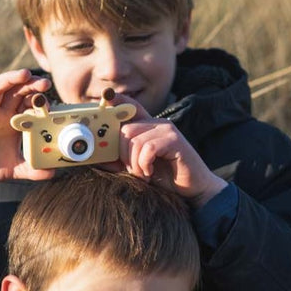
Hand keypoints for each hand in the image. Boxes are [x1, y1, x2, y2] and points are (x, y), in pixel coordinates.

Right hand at [0, 69, 54, 182]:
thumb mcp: (16, 169)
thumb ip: (33, 170)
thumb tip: (52, 173)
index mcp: (13, 121)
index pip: (29, 102)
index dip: (40, 99)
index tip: (51, 103)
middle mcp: (0, 113)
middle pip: (17, 90)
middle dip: (30, 84)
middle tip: (45, 82)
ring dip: (10, 79)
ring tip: (25, 74)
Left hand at [105, 93, 225, 206]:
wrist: (194, 190)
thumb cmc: (166, 178)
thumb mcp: (137, 169)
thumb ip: (119, 161)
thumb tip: (97, 157)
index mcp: (147, 127)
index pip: (129, 107)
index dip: (116, 102)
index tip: (103, 100)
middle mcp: (156, 124)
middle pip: (125, 130)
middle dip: (123, 155)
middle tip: (133, 171)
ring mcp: (166, 130)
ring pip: (134, 140)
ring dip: (134, 163)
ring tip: (144, 175)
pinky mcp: (174, 140)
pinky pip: (148, 148)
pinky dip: (145, 164)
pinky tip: (151, 173)